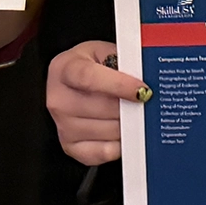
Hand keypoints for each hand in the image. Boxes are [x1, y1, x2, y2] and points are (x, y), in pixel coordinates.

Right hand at [46, 38, 146, 164]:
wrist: (69, 83)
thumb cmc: (90, 66)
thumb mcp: (104, 52)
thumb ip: (122, 61)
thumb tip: (147, 77)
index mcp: (65, 69)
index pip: (90, 78)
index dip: (119, 85)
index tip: (143, 90)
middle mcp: (59, 99)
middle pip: (102, 108)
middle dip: (130, 107)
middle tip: (147, 102)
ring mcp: (63, 126)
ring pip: (107, 131)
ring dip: (128, 124)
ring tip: (134, 113)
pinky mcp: (70, 146)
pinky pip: (104, 152)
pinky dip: (120, 144)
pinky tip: (123, 130)